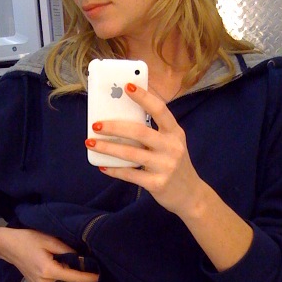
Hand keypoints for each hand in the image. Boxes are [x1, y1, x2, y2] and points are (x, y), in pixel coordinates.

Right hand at [2, 228, 98, 281]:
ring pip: (62, 281)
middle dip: (75, 270)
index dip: (89, 277)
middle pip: (68, 279)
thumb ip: (68, 250)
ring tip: (57, 258)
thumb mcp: (49, 240)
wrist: (8, 246)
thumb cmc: (27, 239)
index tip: (101, 277)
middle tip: (76, 257)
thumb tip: (84, 257)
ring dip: (65, 271)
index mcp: (48, 271)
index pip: (74, 277)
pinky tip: (52, 264)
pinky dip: (58, 274)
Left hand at [85, 82, 205, 219]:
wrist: (190, 195)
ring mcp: (165, 166)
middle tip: (95, 124)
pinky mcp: (157, 184)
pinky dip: (114, 170)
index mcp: (175, 133)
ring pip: (131, 154)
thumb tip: (120, 120)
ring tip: (91, 143)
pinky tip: (102, 166)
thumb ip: (153, 133)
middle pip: (140, 131)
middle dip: (114, 126)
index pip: (160, 109)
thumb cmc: (174, 164)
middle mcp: (172, 147)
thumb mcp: (171, 144)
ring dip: (108, 147)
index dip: (144, 97)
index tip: (127, 86)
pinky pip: (130, 175)